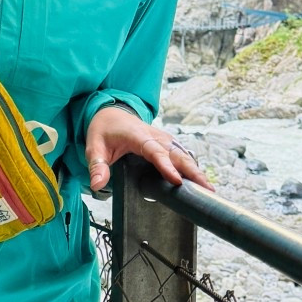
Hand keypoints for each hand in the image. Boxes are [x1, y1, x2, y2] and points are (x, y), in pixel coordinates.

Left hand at [83, 104, 214, 193]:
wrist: (111, 112)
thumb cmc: (104, 129)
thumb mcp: (94, 147)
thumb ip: (97, 166)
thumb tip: (97, 185)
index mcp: (138, 136)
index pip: (155, 152)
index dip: (167, 166)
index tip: (177, 180)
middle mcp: (155, 136)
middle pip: (177, 154)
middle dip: (192, 171)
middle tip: (205, 188)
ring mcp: (163, 139)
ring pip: (183, 154)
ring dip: (196, 170)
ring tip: (208, 188)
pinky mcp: (167, 143)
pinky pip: (181, 155)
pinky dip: (191, 167)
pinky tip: (199, 181)